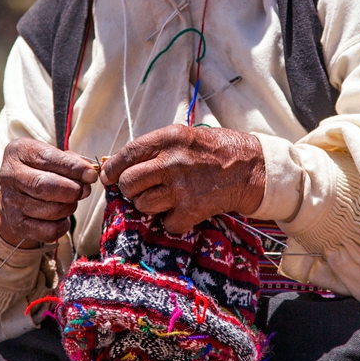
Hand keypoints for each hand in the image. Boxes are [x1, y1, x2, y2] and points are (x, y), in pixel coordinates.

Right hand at [0, 138, 97, 247]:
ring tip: (72, 201)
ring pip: (48, 210)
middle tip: (84, 190)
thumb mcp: (53, 156)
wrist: (18, 193)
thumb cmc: (41, 169)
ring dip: (69, 207)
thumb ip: (72, 161)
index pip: (47, 158)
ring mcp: (10, 202)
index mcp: (18, 151)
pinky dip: (63, 225)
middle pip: (43, 186)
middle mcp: (9, 175)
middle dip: (71, 190)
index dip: (73, 168)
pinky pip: (48, 231)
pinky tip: (63, 217)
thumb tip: (89, 175)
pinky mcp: (17, 224)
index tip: (91, 175)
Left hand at [100, 125, 264, 234]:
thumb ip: (154, 149)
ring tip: (166, 198)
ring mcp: (181, 188)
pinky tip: (184, 209)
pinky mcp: (192, 210)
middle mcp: (172, 162)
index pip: (126, 154)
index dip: (112, 169)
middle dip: (130, 189)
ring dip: (150, 206)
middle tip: (141, 189)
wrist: (251, 168)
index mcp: (169, 138)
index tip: (108, 177)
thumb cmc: (214, 150)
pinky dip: (172, 221)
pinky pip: (165, 223)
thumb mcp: (183, 136)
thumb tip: (119, 165)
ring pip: (142, 205)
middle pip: (129, 183)